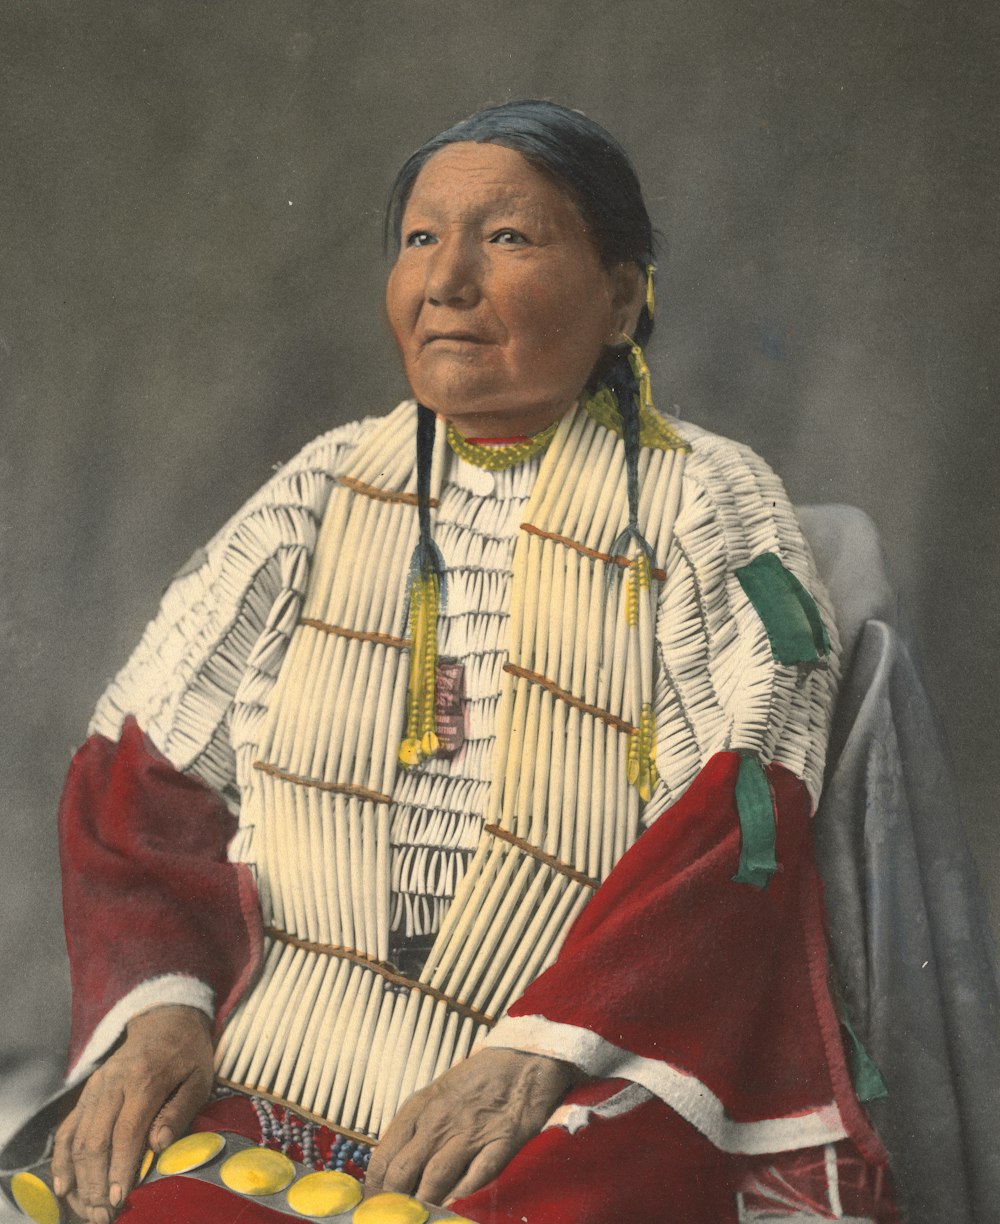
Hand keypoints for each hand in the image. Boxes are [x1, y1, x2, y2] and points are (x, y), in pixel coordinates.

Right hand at [51, 1005, 213, 1223]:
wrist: (166, 1020)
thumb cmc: (188, 1054)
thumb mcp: (199, 1078)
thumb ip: (180, 1111)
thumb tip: (159, 1146)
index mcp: (144, 1078)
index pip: (126, 1131)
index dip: (120, 1168)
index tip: (120, 1198)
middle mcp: (112, 1083)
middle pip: (95, 1140)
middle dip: (96, 1183)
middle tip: (103, 1215)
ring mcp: (95, 1088)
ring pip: (77, 1139)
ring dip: (79, 1179)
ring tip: (88, 1210)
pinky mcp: (86, 1093)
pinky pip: (68, 1129)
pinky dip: (62, 1160)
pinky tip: (64, 1186)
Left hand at [366, 1048, 578, 1206]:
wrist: (524, 1059)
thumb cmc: (479, 1078)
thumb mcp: (438, 1094)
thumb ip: (418, 1128)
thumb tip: (398, 1170)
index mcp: (420, 1106)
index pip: (384, 1155)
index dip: (375, 1187)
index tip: (375, 1203)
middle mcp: (440, 1120)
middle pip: (403, 1173)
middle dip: (395, 1201)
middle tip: (398, 1215)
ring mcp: (470, 1132)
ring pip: (434, 1181)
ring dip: (427, 1203)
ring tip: (425, 1214)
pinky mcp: (500, 1142)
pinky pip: (476, 1178)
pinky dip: (463, 1193)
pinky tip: (458, 1199)